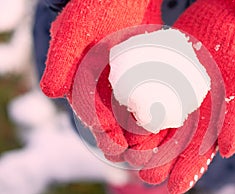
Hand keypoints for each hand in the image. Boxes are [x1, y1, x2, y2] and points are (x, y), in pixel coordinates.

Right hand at [40, 0, 162, 154]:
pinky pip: (138, 97)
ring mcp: (117, 77)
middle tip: (123, 151)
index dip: (97, 123)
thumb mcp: (75, 30)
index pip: (85, 105)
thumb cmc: (99, 5)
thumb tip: (49, 92)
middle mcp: (96, 80)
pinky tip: (154, 124)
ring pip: (120, 110)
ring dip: (129, 129)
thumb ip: (60, 60)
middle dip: (112, 134)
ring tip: (140, 147)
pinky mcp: (136, 73)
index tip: (111, 139)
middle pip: (102, 113)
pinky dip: (144, 112)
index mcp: (78, 74)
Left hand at [119, 0, 234, 192]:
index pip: (198, 153)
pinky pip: (144, 99)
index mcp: (209, 122)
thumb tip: (228, 152)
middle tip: (148, 174)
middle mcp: (187, 115)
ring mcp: (170, 98)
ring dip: (143, 143)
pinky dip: (135, 113)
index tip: (176, 187)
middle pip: (172, 145)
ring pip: (154, 126)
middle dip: (160, 161)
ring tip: (131, 157)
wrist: (222, 24)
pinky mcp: (157, 80)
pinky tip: (124, 125)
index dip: (188, 171)